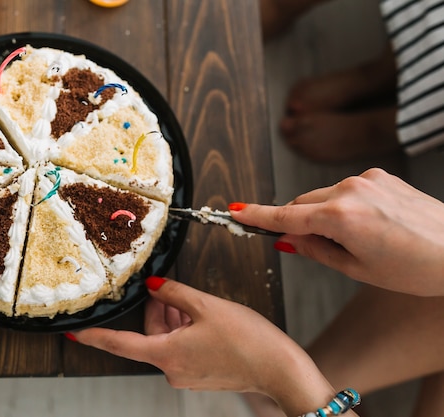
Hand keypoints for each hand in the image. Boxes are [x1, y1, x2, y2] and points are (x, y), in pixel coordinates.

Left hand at [71, 277, 337, 414]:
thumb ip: (174, 293)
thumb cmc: (249, 341)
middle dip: (160, 309)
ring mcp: (186, 374)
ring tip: (196, 304)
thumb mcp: (207, 306)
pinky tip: (203, 317)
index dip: (94, 336)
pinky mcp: (200, 374)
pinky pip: (182, 347)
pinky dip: (187, 329)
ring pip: (167, 338)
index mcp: (167, 354)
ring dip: (176, 318)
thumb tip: (154, 286)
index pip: (120, 344)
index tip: (76, 332)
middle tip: (173, 291)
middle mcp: (172, 369)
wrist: (281, 370)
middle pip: (150, 333)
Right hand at [231, 168, 443, 295]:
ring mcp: (368, 178)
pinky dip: (343, 205)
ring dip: (323, 215)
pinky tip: (368, 225)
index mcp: (342, 217)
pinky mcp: (381, 175)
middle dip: (299, 222)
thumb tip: (288, 239)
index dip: (257, 216)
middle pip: (302, 203)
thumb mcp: (358, 269)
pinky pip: (346, 189)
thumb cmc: (418, 268)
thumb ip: (315, 249)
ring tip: (356, 241)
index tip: (235, 211)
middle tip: (310, 248)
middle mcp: (351, 190)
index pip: (286, 215)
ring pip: (323, 196)